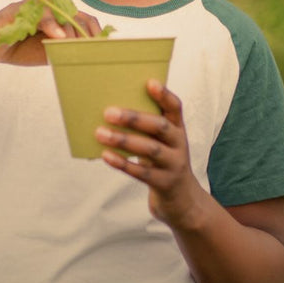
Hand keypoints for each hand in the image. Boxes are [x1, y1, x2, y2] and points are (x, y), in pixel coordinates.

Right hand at [0, 0, 102, 66]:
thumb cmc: (20, 49)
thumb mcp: (48, 52)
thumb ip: (65, 50)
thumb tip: (90, 58)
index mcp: (59, 16)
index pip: (85, 20)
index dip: (97, 32)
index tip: (105, 47)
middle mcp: (49, 7)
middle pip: (77, 15)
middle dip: (88, 32)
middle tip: (93, 49)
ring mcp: (34, 6)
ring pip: (61, 12)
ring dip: (72, 30)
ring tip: (77, 46)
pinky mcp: (19, 9)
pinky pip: (39, 14)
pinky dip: (51, 25)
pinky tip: (58, 39)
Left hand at [95, 80, 201, 226]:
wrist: (182, 200)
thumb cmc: (162, 161)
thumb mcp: (161, 141)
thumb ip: (146, 126)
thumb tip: (109, 109)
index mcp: (178, 128)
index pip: (175, 107)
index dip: (164, 95)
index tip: (150, 82)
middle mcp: (180, 144)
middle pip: (160, 126)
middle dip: (134, 118)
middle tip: (108, 112)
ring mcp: (174, 164)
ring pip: (150, 149)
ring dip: (123, 140)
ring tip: (100, 133)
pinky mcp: (165, 184)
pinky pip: (142, 173)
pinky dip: (123, 163)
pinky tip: (106, 156)